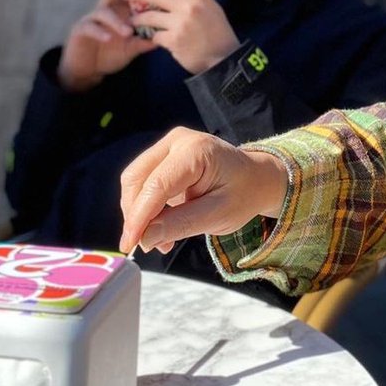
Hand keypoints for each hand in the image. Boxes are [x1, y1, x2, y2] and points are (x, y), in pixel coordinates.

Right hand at [58, 0, 154, 91]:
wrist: (88, 70)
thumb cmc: (110, 52)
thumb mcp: (131, 46)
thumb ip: (144, 41)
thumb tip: (163, 37)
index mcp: (119, 10)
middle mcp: (105, 9)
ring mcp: (92, 19)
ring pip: (104, 13)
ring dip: (117, 22)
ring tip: (128, 32)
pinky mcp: (81, 30)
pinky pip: (91, 28)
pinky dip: (101, 33)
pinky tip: (109, 38)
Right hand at [118, 126, 288, 254]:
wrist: (255, 179)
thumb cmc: (243, 194)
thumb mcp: (218, 215)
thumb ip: (181, 224)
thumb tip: (145, 238)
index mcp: (197, 150)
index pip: (157, 185)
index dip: (139, 216)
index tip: (130, 244)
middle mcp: (178, 140)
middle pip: (137, 178)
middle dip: (136, 215)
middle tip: (147, 246)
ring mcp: (169, 145)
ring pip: (135, 180)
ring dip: (138, 213)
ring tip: (160, 240)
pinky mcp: (164, 156)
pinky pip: (142, 181)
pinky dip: (144, 207)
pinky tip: (160, 227)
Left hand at [119, 0, 238, 73]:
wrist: (222, 59)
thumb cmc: (219, 34)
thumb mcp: (212, 11)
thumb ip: (196, 1)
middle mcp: (188, 7)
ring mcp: (180, 24)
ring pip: (150, 17)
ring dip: (139, 19)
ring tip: (133, 21)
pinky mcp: (173, 40)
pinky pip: (155, 36)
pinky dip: (154, 38)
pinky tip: (158, 40)